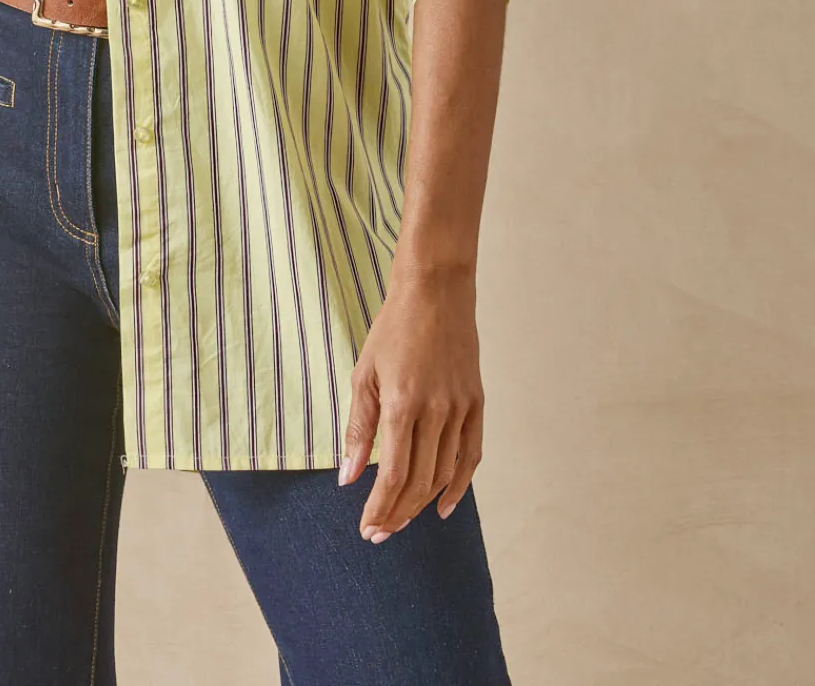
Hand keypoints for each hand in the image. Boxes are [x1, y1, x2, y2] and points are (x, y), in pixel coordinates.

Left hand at [339, 265, 483, 541]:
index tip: (367, 528)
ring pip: (444, 473)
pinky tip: (442, 505)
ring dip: (422, 504)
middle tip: (379, 533)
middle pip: (419, 481)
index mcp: (401, 402)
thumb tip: (348, 477)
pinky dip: (459, 485)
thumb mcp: (364, 373)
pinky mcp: (477, 403)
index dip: (380, 507)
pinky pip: (471, 454)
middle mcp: (435, 410)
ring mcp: (460, 408)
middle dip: (397, 513)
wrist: (435, 292)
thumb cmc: (393, 329)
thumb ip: (358, 428)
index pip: (393, 473)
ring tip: (401, 521)